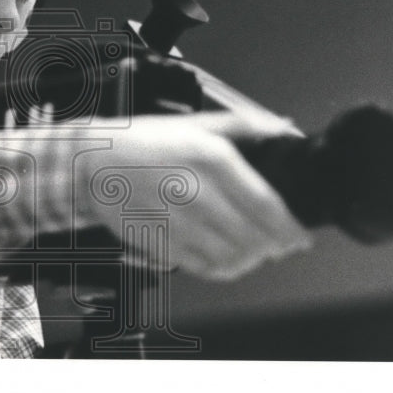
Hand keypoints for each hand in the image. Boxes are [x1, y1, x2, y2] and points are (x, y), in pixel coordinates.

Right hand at [74, 112, 311, 281]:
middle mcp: (197, 192)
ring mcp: (178, 221)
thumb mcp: (195, 123)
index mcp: (212, 159)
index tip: (300, 236)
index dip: (291, 230)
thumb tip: (282, 128)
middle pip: (256, 238)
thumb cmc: (142, 142)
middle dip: (276, 247)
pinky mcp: (161, 243)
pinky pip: (205, 268)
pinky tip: (226, 257)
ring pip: (234, 258)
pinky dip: (223, 269)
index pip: (267, 207)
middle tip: (281, 245)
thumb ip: (244, 126)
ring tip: (254, 252)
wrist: (92, 161)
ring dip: (251, 260)